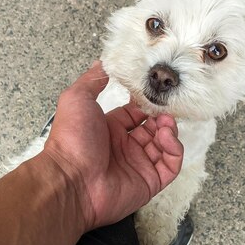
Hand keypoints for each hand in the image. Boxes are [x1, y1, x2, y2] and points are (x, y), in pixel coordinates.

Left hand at [43, 61, 182, 230]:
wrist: (70, 181)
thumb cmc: (70, 142)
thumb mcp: (77, 99)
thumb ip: (93, 79)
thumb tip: (103, 62)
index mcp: (109, 129)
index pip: (136, 113)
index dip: (147, 102)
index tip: (155, 91)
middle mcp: (124, 147)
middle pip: (153, 128)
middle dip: (162, 116)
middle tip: (165, 107)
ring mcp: (138, 165)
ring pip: (165, 145)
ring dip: (169, 130)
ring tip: (165, 122)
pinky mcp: (150, 182)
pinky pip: (171, 165)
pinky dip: (174, 149)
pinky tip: (166, 137)